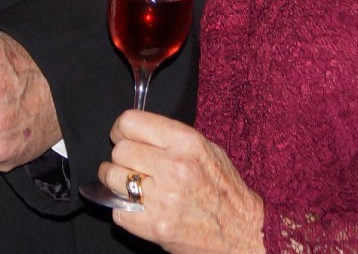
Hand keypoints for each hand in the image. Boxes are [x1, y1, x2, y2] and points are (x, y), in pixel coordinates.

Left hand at [96, 110, 265, 253]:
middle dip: (121, 158)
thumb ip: (172, 138)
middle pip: (119, 151)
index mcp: (187, 143)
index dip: (121, 130)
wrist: (246, 234)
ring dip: (116, 182)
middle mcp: (174, 167)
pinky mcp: (156, 226)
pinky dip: (124, 209)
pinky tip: (139, 208)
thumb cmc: (226, 192)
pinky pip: (118, 210)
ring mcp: (164, 199)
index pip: (130, 122)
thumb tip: (137, 131)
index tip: (122, 137)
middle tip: (131, 167)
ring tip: (131, 187)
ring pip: (112, 177)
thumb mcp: (208, 150)